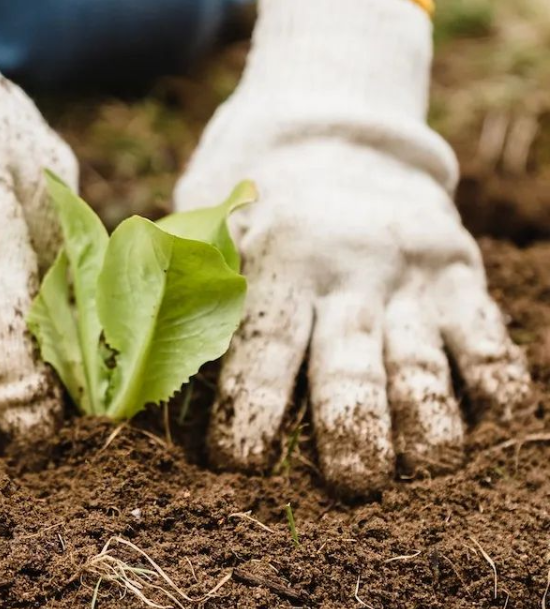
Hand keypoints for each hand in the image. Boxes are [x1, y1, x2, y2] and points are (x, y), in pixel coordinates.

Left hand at [176, 0, 530, 494]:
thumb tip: (116, 375)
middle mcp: (342, 270)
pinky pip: (488, 338)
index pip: (258, 346)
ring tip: (420, 465)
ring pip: (421, 362)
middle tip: (349, 485)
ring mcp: (406, 274)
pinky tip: (483, 417)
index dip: (247, 411)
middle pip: (347, 365)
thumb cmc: (247, 196)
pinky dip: (492, 383)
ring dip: (424, 424)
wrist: (333, 122)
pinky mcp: (458, 272)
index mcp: (270, 259)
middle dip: (349, 433)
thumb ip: (169, 289)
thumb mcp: (201, 223)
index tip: (235, 464)